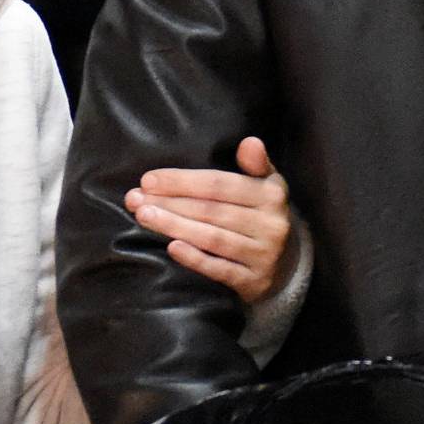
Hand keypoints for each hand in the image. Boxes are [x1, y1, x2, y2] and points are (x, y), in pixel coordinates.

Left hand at [125, 136, 293, 303]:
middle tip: (135, 199)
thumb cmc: (263, 216)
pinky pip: (219, 269)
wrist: (288, 265)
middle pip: (211, 211)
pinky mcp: (253, 281)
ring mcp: (262, 255)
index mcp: (271, 195)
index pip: (220, 185)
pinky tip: (171, 247)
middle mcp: (270, 225)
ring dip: (175, 226)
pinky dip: (195, 259)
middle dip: (169, 203)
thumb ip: (256, 164)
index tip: (148, 180)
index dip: (182, 181)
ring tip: (144, 217)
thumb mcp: (267, 186)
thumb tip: (250, 142)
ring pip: (212, 238)